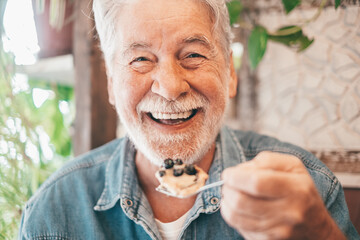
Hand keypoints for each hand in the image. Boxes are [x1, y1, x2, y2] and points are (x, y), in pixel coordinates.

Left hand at [220, 151, 345, 239]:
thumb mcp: (291, 166)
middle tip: (227, 183)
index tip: (228, 173)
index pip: (257, 183)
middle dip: (227, 189)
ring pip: (236, 217)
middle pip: (242, 201)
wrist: (316, 225)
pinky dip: (233, 215)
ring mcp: (278, 231)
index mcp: (296, 188)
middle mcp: (289, 212)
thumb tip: (239, 170)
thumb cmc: (299, 189)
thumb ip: (265, 160)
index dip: (235, 177)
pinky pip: (239, 227)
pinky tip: (241, 208)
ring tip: (231, 194)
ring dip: (226, 202)